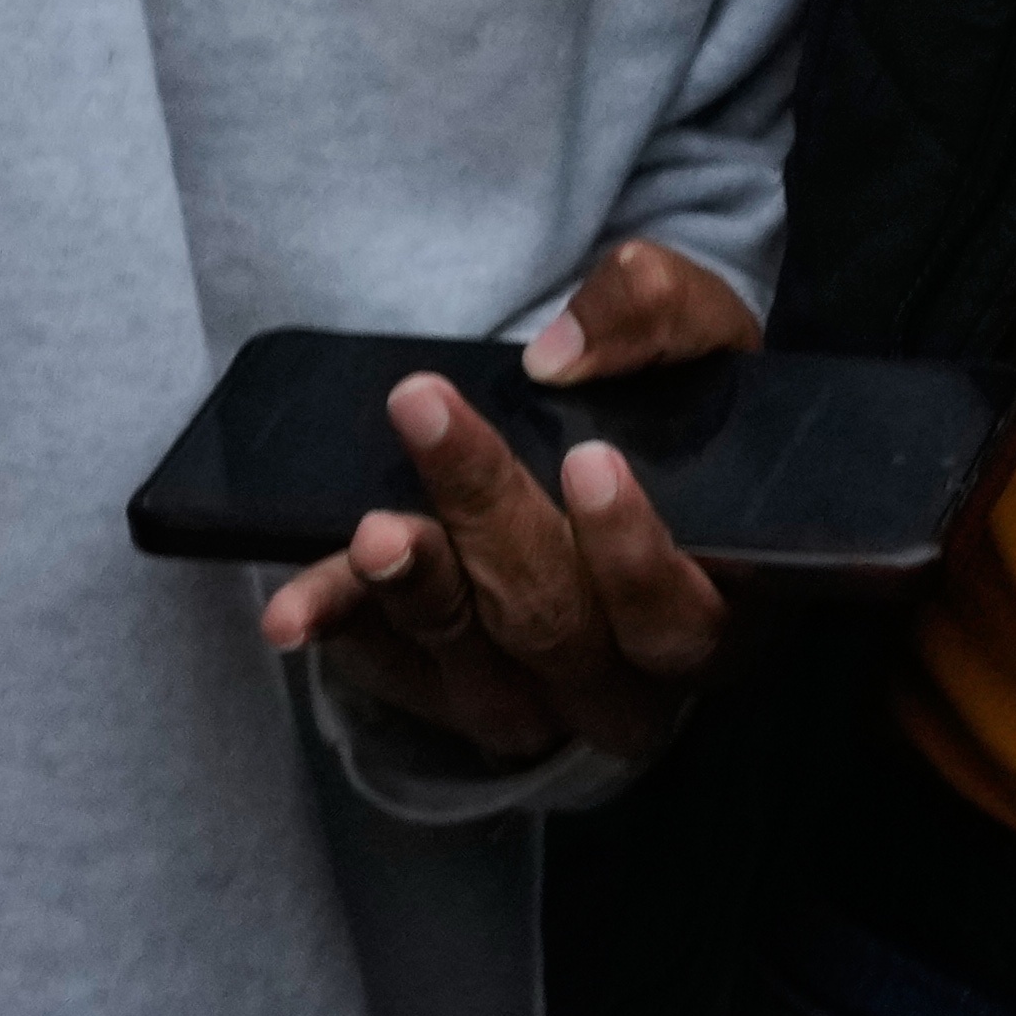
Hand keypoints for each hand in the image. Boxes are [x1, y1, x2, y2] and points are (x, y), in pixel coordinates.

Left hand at [256, 238, 750, 767]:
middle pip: (557, 628)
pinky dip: (347, 632)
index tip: (587, 460)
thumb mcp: (703, 336)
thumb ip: (656, 317)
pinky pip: (393, 676)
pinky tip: (296, 609)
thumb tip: (560, 354)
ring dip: (418, 593)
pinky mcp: (450, 689)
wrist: (609, 442)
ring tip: (373, 530)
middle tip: (427, 412)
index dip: (634, 554)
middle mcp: (628, 681)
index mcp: (719, 608)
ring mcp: (537, 699)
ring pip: (478, 672)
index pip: (680, 617)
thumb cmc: (674, 399)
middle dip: (490, 521)